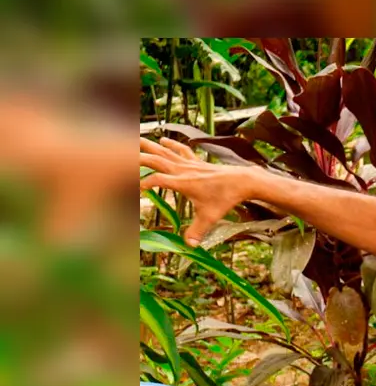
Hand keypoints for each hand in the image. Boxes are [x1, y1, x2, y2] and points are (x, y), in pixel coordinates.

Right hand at [140, 137, 255, 246]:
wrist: (242, 181)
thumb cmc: (225, 198)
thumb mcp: (210, 217)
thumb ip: (197, 231)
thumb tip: (189, 247)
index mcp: (183, 183)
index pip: (158, 180)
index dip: (146, 182)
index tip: (136, 187)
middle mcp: (184, 171)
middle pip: (158, 160)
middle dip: (140, 157)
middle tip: (123, 151)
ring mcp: (191, 164)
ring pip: (167, 152)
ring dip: (152, 146)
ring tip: (138, 138)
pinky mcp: (198, 162)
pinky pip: (182, 150)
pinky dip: (172, 144)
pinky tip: (164, 139)